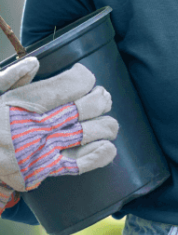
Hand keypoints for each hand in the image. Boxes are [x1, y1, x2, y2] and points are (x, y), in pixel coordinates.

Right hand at [0, 56, 118, 206]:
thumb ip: (11, 76)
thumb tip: (35, 62)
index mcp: (24, 103)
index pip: (73, 84)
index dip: (85, 78)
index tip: (85, 77)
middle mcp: (35, 126)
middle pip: (87, 106)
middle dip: (100, 99)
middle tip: (101, 98)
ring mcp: (40, 150)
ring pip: (88, 133)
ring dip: (105, 125)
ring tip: (107, 121)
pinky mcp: (40, 171)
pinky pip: (77, 164)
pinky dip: (98, 155)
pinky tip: (108, 147)